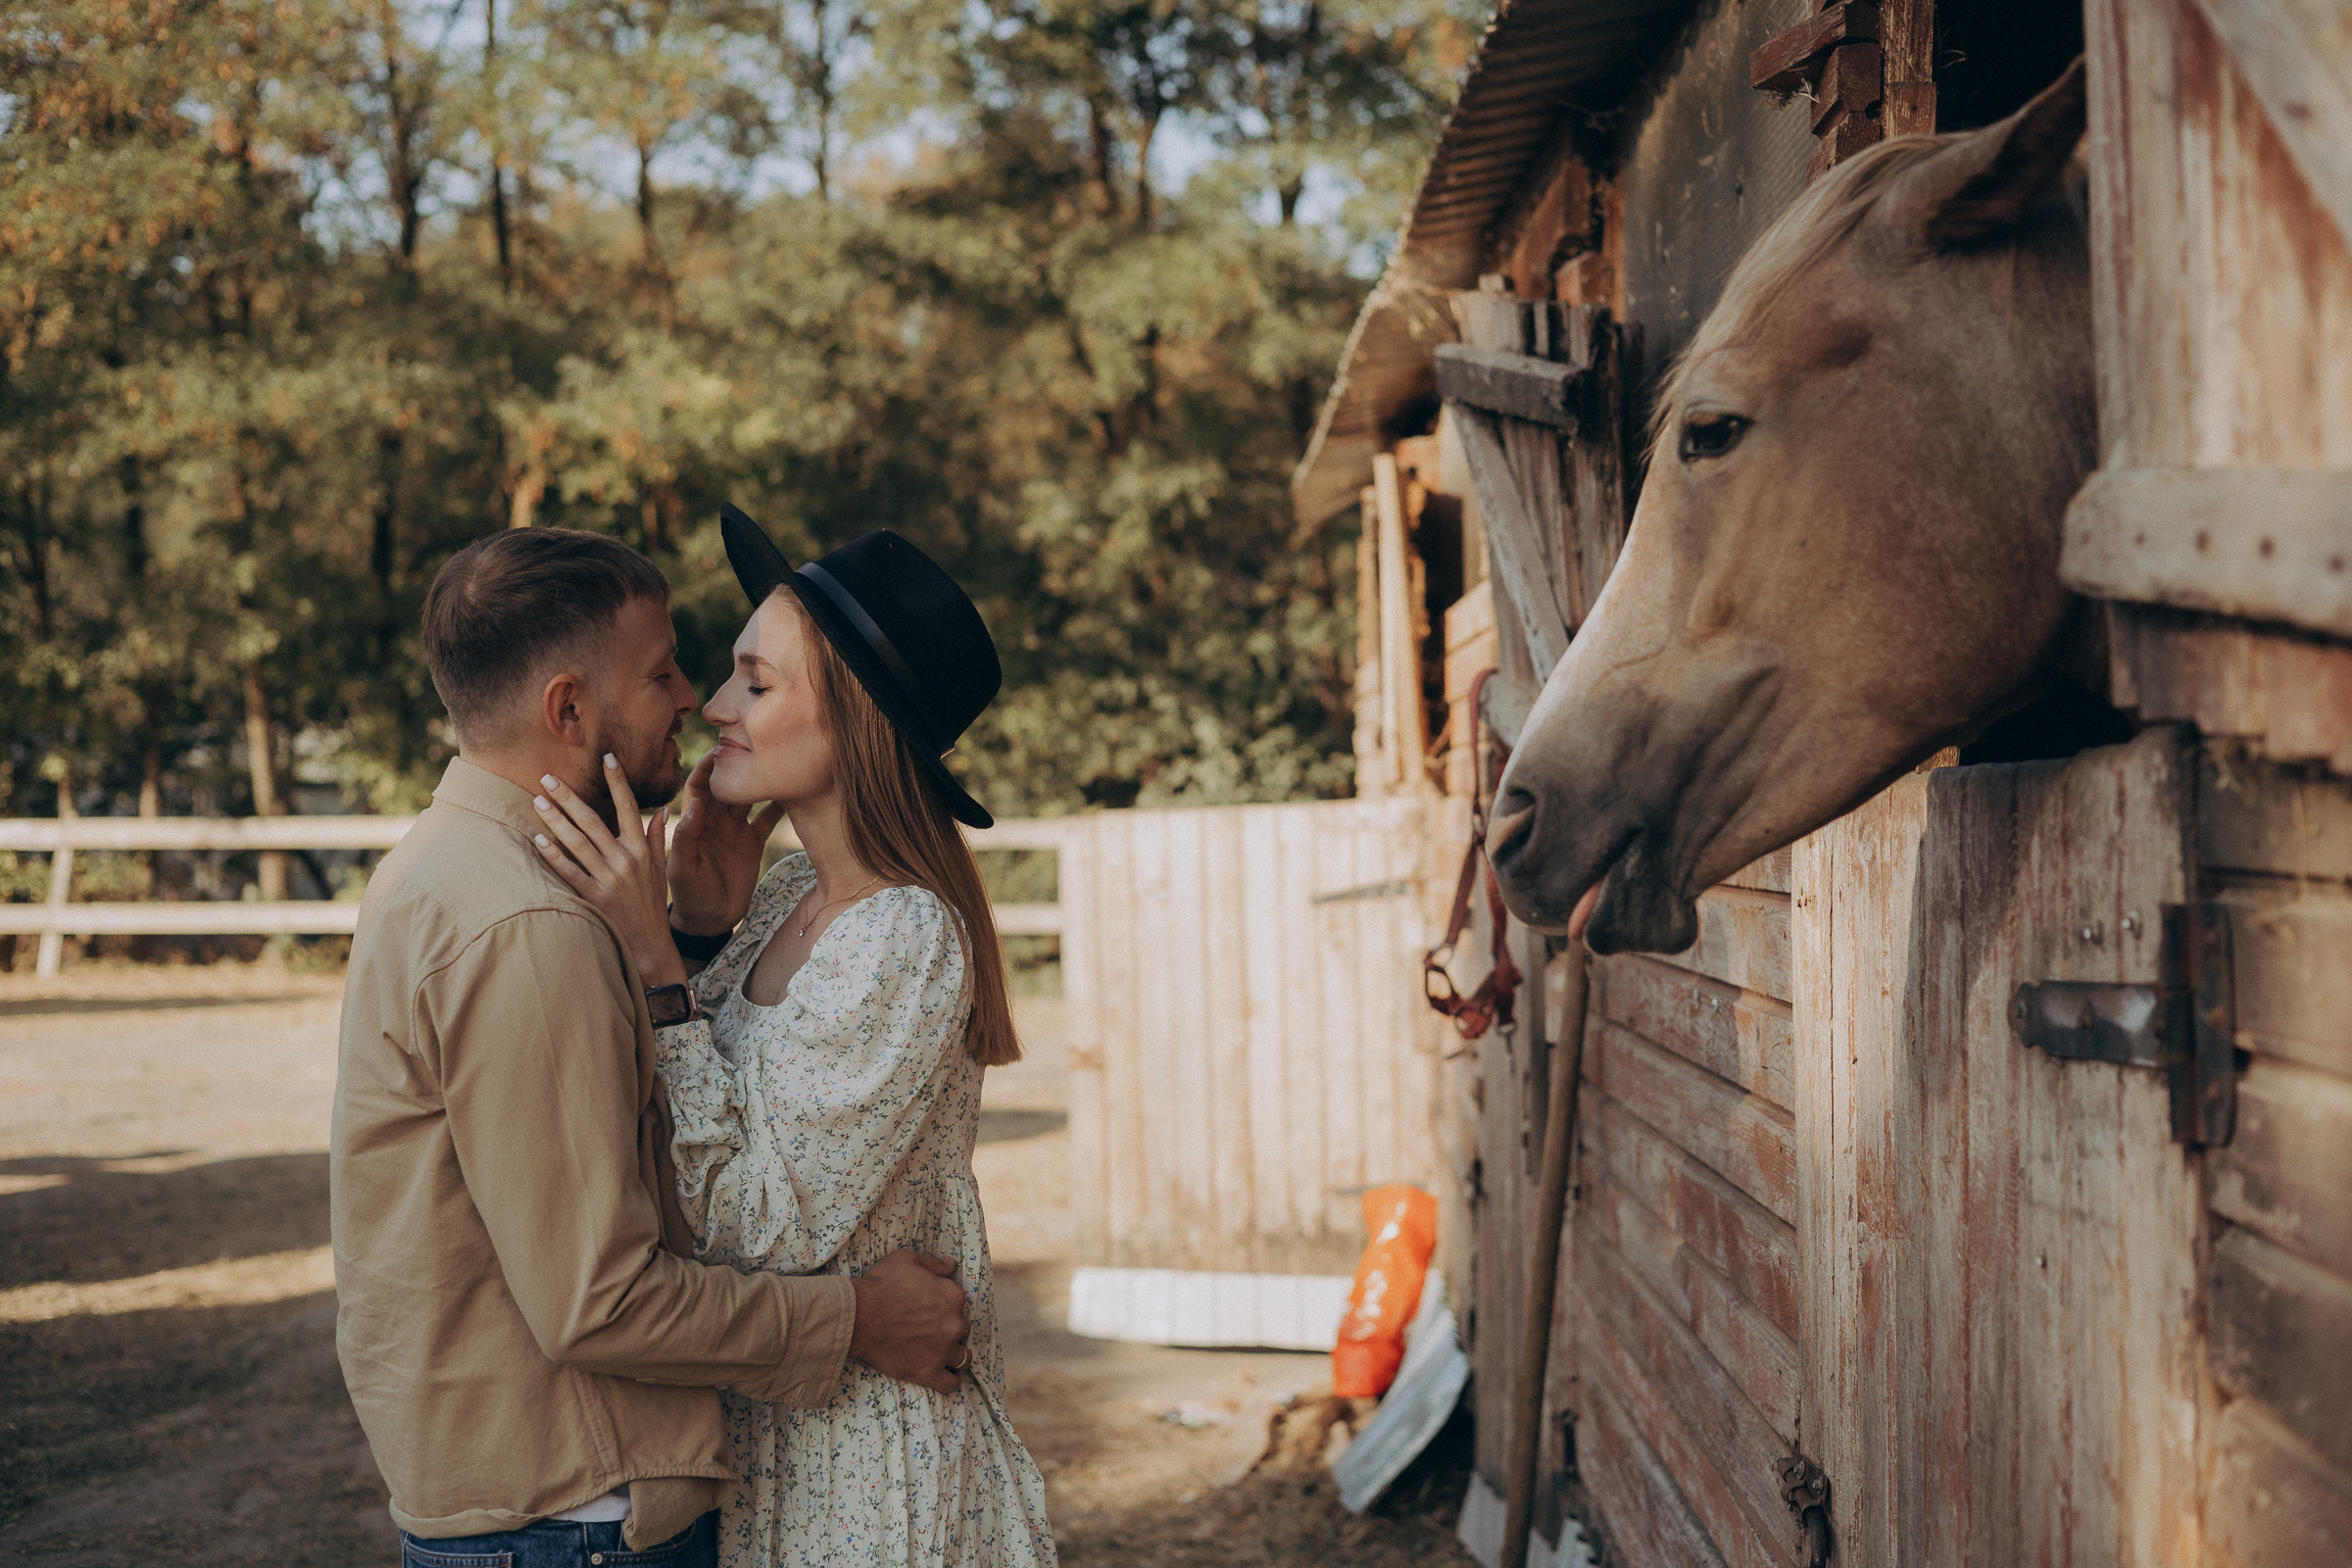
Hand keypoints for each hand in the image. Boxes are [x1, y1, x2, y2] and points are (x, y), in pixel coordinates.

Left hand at [530, 756, 687, 989]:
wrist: (649, 943)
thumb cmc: (651, 902)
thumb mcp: (659, 869)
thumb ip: (655, 837)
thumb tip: (661, 809)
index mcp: (641, 849)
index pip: (629, 807)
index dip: (618, 781)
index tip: (606, 757)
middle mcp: (626, 861)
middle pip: (594, 821)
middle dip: (570, 798)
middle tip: (549, 778)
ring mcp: (609, 880)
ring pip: (578, 843)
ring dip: (556, 821)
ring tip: (538, 802)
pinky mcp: (595, 898)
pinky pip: (570, 873)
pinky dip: (554, 856)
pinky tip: (538, 841)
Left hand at [667, 750, 769, 937]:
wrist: (710, 919)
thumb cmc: (688, 894)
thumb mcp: (682, 867)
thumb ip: (685, 837)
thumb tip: (695, 805)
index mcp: (694, 822)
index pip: (699, 786)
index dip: (707, 767)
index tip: (720, 751)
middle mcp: (715, 820)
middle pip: (727, 785)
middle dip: (736, 765)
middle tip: (752, 746)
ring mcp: (736, 829)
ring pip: (749, 796)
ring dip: (759, 781)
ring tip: (775, 764)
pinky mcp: (753, 842)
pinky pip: (768, 818)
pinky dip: (779, 805)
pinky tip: (793, 791)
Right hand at [848, 1249, 966, 1396]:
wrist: (858, 1316)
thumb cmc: (880, 1285)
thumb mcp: (907, 1259)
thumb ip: (934, 1263)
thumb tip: (951, 1266)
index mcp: (953, 1296)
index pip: (959, 1303)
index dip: (945, 1305)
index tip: (932, 1308)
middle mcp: (954, 1324)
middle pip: (962, 1330)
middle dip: (950, 1329)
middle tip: (931, 1330)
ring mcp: (943, 1351)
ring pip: (963, 1358)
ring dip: (955, 1355)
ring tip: (941, 1354)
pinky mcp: (929, 1373)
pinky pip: (950, 1383)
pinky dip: (949, 1380)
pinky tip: (941, 1374)